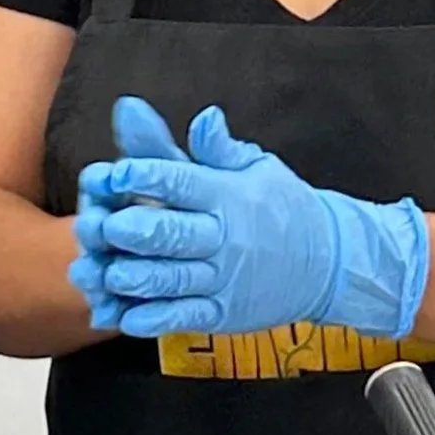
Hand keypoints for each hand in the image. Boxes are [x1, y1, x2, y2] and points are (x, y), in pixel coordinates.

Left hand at [68, 96, 428, 340]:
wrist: (330, 262)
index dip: (146, 176)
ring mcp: (224, 279)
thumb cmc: (279, 206)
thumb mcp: (252, 167)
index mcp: (227, 195)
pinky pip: (185, 318)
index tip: (114, 172)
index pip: (183, 183)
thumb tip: (200, 114)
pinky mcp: (223, 314)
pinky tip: (126, 316)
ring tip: (104, 272)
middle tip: (104, 226)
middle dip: (136, 230)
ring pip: (173, 280)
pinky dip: (154, 319)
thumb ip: (211, 147)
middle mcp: (224, 238)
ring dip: (136, 277)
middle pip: (174, 234)